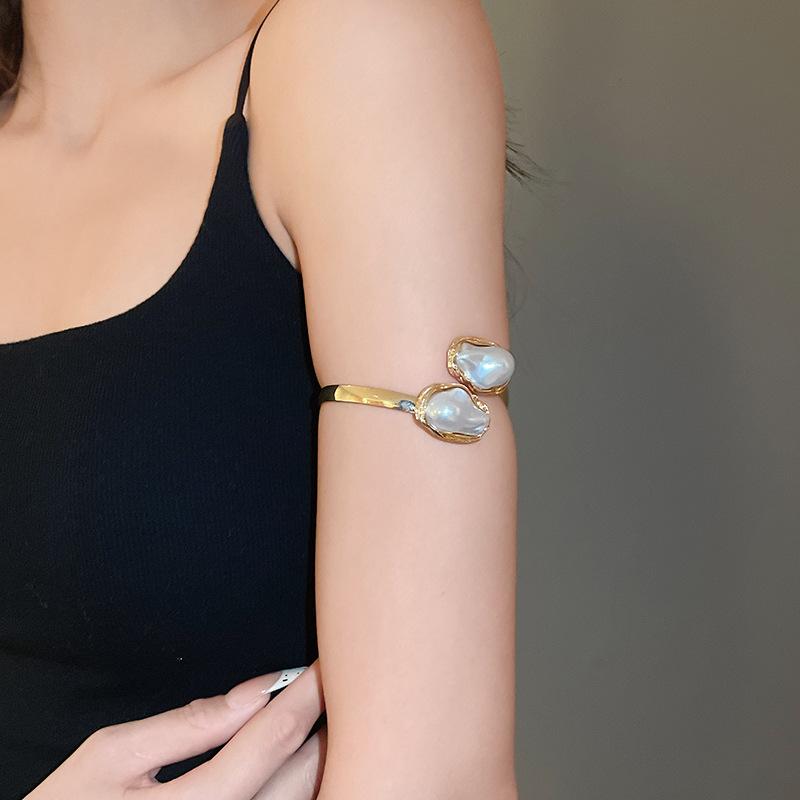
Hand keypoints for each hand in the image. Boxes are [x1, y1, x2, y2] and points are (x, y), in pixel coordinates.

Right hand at [25, 661, 325, 799]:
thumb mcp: (113, 757)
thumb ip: (190, 724)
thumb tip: (255, 691)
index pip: (271, 740)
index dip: (305, 695)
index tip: (326, 664)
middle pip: (302, 778)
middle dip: (323, 727)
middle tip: (334, 687)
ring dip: (317, 761)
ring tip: (322, 721)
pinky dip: (298, 789)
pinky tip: (296, 765)